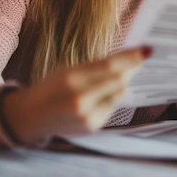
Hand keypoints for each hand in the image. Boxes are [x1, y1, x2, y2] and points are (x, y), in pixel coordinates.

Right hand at [1, 46, 150, 143]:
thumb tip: (130, 66)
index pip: (109, 66)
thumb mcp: (68, 71)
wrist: (29, 117)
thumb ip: (97, 69)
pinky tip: (99, 97)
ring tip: (109, 79)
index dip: (131, 57)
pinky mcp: (92, 126)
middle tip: (140, 57)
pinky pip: (112, 107)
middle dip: (131, 68)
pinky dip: (111, 98)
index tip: (147, 50)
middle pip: (119, 80)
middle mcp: (80, 99)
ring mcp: (87, 116)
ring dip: (121, 84)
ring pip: (118, 94)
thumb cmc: (50, 89)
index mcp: (71, 78)